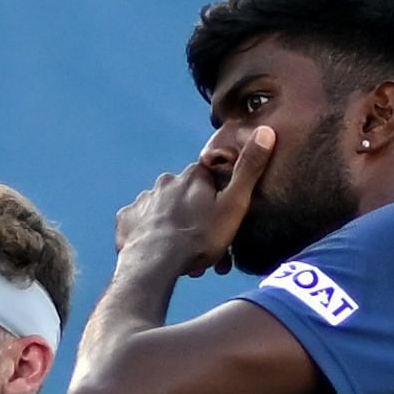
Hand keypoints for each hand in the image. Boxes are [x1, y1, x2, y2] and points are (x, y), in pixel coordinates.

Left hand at [115, 126, 273, 277]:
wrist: (154, 263)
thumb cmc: (198, 238)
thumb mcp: (234, 205)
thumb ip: (249, 169)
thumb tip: (266, 130)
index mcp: (194, 176)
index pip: (212, 180)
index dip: (221, 201)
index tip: (225, 224)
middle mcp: (167, 181)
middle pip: (189, 198)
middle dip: (199, 220)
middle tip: (207, 249)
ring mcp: (144, 199)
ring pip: (167, 213)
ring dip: (177, 230)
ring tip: (185, 258)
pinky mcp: (127, 219)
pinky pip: (143, 224)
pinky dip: (152, 236)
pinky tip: (159, 252)